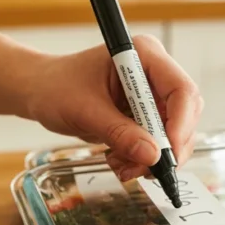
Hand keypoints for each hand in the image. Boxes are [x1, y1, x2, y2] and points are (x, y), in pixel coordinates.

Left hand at [23, 35, 202, 180]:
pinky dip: (142, 158)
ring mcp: (152, 93)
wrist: (40, 91)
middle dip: (168, 146)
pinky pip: (158, 141)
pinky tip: (120, 161)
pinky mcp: (145, 113)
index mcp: (143, 54)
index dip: (180, 123)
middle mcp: (154, 71)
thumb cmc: (56, 86)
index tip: (166, 153)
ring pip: (174, 132)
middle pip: (185, 113)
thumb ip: (118, 133)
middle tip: (146, 170)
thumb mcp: (84, 110)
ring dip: (152, 156)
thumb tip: (151, 156)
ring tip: (122, 166)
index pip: (181, 89)